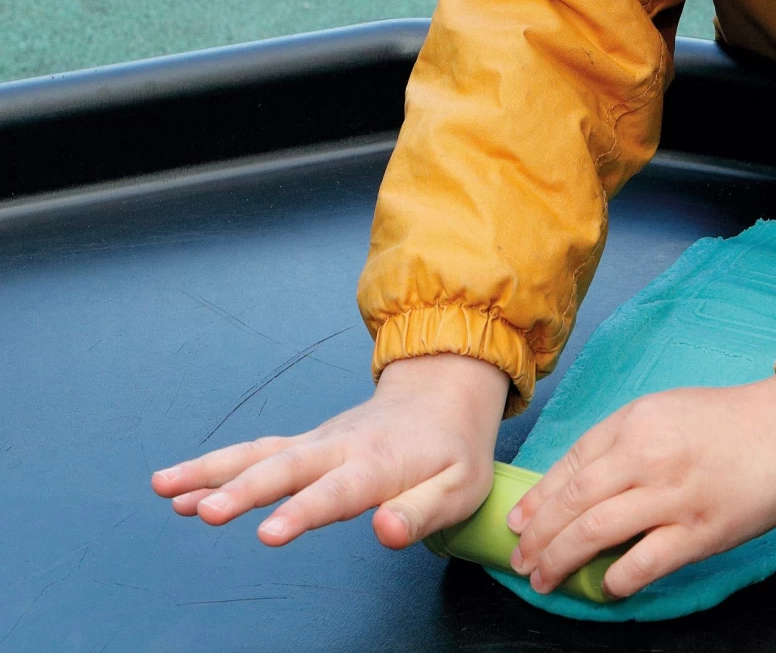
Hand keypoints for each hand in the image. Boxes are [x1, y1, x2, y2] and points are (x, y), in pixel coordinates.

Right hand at [150, 353, 507, 547]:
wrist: (444, 391)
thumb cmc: (454, 448)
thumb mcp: (461, 486)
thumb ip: (423, 513)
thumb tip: (385, 533)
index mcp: (380, 463)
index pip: (337, 491)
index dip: (303, 511)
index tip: (267, 534)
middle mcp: (340, 447)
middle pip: (287, 468)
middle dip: (244, 490)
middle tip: (205, 513)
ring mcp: (318, 443)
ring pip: (260, 455)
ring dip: (213, 471)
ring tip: (166, 489)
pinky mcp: (306, 445)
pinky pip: (257, 455)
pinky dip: (217, 468)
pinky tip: (179, 490)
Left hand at [507, 371, 775, 599]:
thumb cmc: (727, 420)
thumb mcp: (667, 409)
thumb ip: (623, 439)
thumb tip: (579, 481)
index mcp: (636, 420)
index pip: (571, 463)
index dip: (538, 498)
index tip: (518, 522)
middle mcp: (647, 455)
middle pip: (573, 501)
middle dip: (539, 535)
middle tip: (521, 560)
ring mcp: (673, 495)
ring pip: (596, 531)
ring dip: (561, 559)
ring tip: (545, 579)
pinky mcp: (699, 531)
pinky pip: (643, 562)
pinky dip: (616, 578)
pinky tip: (606, 586)